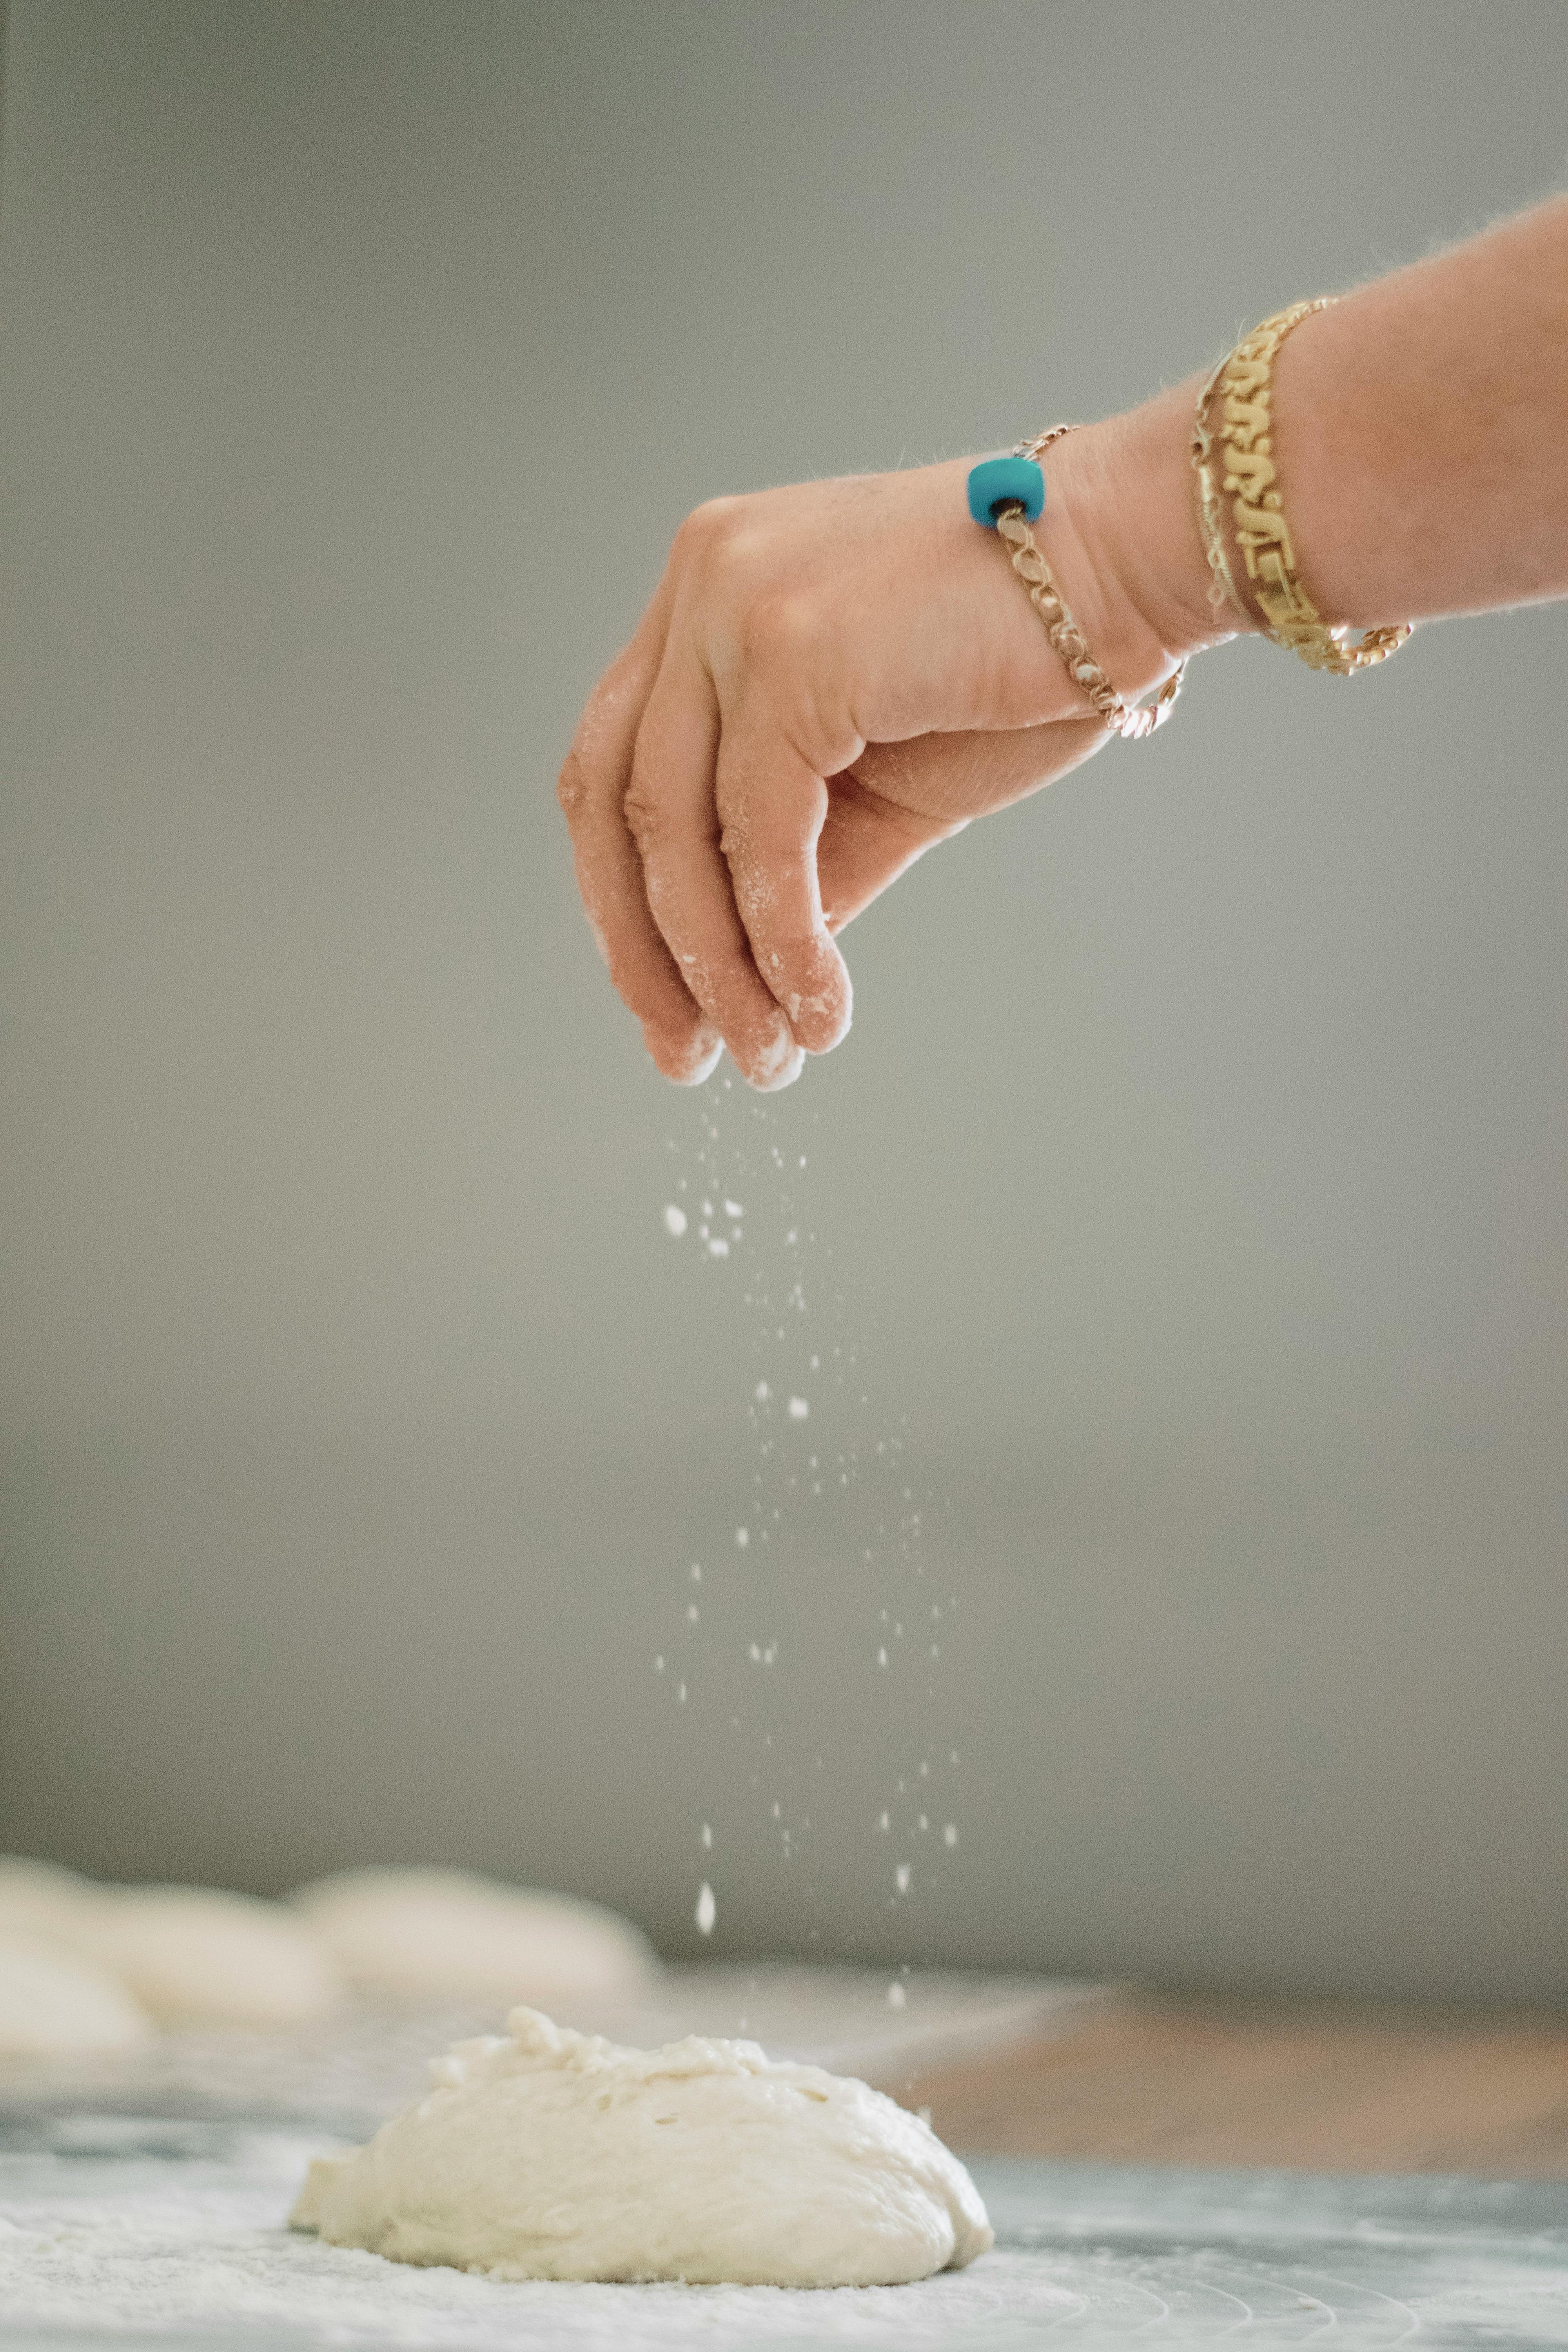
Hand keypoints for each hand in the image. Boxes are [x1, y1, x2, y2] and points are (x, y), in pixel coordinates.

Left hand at [559, 404, 1204, 1087]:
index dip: (626, 900)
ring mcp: (735, 605)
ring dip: (719, 969)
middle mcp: (700, 579)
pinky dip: (781, 941)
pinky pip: (758, 836)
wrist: (1132, 565)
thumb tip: (738, 978)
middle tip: (690, 1058)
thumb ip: (797, 860)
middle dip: (646, 951)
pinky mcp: (791, 652)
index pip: (614, 765)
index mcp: (706, 590)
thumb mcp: (877, 785)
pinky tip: (817, 1008)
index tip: (668, 1005)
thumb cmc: (1019, 664)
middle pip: (611, 801)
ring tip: (768, 1057)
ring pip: (676, 829)